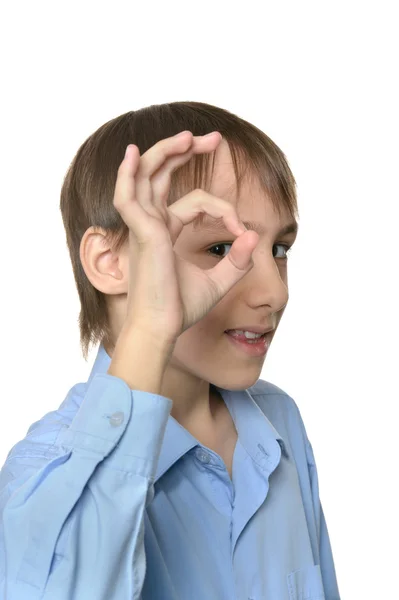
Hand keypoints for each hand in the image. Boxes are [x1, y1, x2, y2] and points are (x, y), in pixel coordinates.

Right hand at [112, 130, 258, 342]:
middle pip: (161, 174)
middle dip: (186, 151)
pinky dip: (126, 173)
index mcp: (165, 231)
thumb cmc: (181, 308)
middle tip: (214, 139)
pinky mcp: (141, 232)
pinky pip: (127, 196)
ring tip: (192, 137)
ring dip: (166, 151)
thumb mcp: (218, 282)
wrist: (163, 328)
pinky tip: (131, 152)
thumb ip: (238, 260)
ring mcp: (143, 226)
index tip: (243, 232)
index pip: (196, 201)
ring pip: (146, 175)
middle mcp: (152, 223)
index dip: (225, 209)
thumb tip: (255, 237)